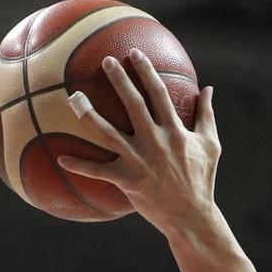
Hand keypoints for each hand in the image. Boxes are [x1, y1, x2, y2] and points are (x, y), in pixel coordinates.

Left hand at [57, 53, 219, 234]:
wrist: (192, 218)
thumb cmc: (202, 180)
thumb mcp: (211, 145)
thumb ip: (207, 115)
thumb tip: (208, 89)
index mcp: (174, 130)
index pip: (158, 93)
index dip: (146, 70)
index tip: (134, 53)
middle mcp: (155, 141)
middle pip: (132, 104)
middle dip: (119, 79)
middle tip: (105, 60)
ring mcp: (139, 161)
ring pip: (107, 133)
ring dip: (88, 114)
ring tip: (73, 97)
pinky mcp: (128, 181)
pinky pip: (98, 172)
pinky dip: (80, 165)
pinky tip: (61, 157)